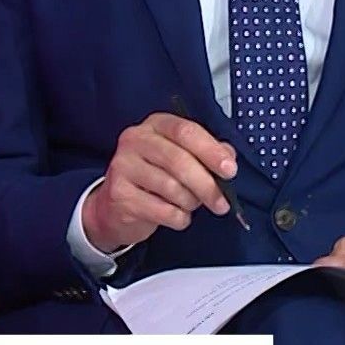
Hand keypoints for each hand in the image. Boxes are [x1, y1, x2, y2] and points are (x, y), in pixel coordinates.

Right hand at [81, 113, 236, 253]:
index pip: (186, 131)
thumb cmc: (153, 179)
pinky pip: (164, 211)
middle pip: (180, 161)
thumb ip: (205, 153)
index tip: (230, 170)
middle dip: (207, 185)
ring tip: (189, 205)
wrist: (115, 207)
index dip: (211, 151)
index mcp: (155, 125)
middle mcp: (135, 140)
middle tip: (222, 203)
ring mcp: (123, 166)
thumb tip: (228, 158)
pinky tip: (175, 215)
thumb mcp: (180, 157)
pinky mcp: (120, 195)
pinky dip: (179, 218)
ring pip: (173, 189)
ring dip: (191, 203)